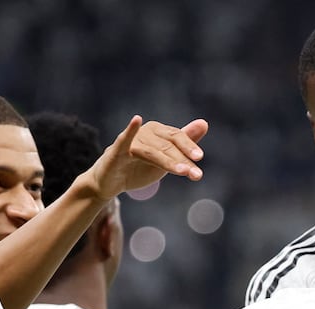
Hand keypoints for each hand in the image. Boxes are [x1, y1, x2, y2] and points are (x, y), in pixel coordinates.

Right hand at [83, 116, 208, 200]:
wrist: (110, 183)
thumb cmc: (139, 168)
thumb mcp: (166, 158)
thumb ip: (185, 143)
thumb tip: (204, 123)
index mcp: (158, 132)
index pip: (177, 137)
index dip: (189, 147)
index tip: (199, 159)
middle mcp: (145, 132)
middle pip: (167, 145)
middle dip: (183, 160)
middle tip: (196, 174)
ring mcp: (130, 141)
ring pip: (153, 151)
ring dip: (168, 161)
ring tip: (183, 171)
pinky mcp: (116, 151)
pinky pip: (124, 140)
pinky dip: (130, 130)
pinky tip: (136, 120)